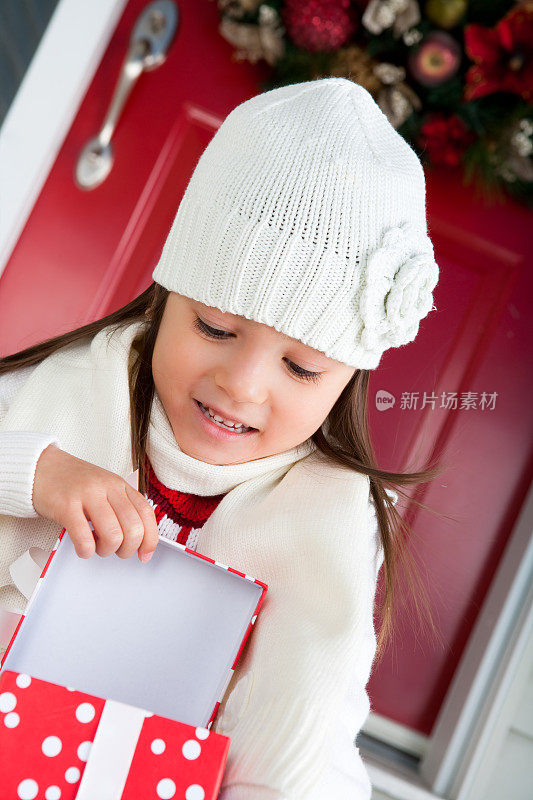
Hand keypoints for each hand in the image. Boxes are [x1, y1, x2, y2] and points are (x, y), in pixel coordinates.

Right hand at [32, 444, 157, 562]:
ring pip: (113, 535)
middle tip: (116, 551)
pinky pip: (85, 538)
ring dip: (107, 550)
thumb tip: (138, 537)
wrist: (40, 467)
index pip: (146, 514)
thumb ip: (121, 506)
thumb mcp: (104, 488)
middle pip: (133, 528)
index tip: (145, 554)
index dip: (150, 539)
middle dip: (128, 549)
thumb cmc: (72, 482)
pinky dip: (87, 551)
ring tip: (96, 547)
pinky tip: (82, 547)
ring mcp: (87, 496)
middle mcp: (107, 488)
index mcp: (119, 485)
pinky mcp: (66, 506)